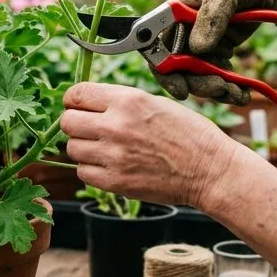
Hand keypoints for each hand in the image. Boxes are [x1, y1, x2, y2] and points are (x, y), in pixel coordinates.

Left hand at [61, 82, 246, 208]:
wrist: (209, 170)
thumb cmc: (188, 134)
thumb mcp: (154, 102)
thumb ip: (119, 101)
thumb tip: (87, 103)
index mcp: (127, 100)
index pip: (76, 94)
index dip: (74, 100)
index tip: (78, 106)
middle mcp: (115, 126)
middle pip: (67, 122)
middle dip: (75, 124)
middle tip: (90, 129)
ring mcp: (113, 156)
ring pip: (72, 149)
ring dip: (84, 148)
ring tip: (105, 149)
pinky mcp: (114, 182)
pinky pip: (83, 173)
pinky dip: (92, 170)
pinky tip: (111, 165)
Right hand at [157, 0, 276, 103]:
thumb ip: (212, 15)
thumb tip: (197, 48)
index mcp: (175, 12)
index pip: (157, 46)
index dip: (164, 71)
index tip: (182, 89)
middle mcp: (183, 29)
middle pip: (179, 68)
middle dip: (198, 83)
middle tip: (221, 88)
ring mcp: (201, 41)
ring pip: (199, 76)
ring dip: (217, 89)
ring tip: (240, 94)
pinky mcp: (218, 50)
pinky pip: (217, 75)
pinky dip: (229, 87)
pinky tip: (244, 92)